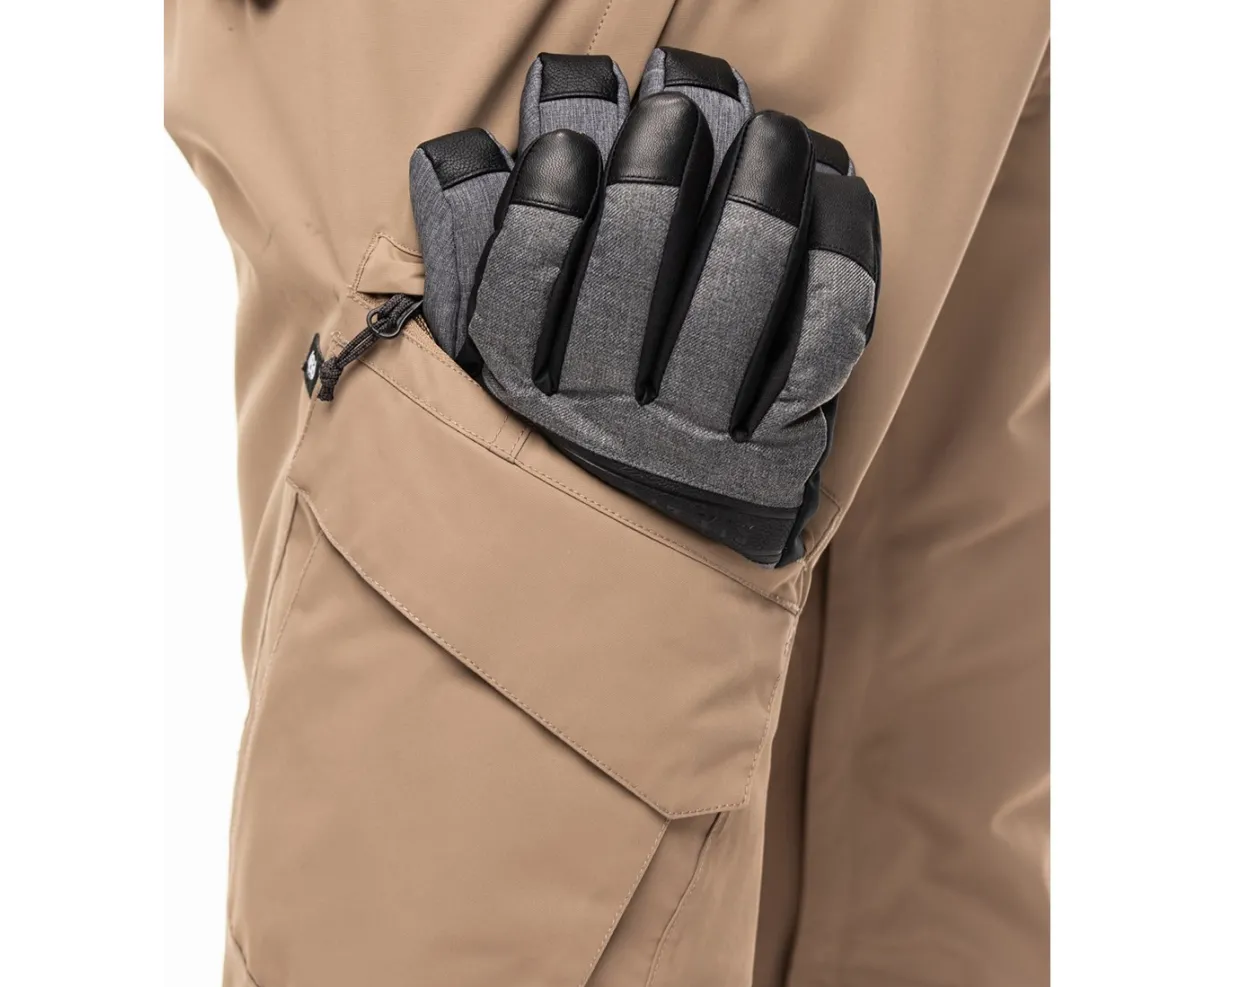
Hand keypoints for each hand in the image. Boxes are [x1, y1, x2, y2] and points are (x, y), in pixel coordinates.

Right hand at [410, 49, 878, 564]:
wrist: (656, 565)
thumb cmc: (571, 434)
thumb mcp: (496, 365)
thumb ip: (473, 263)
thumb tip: (461, 155)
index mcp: (526, 404)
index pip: (521, 300)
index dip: (543, 214)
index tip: (562, 148)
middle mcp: (607, 431)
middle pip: (629, 292)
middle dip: (656, 182)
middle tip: (680, 107)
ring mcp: (697, 448)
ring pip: (728, 311)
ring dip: (755, 204)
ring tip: (772, 131)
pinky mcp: (777, 452)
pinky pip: (820, 346)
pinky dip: (838, 260)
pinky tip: (837, 190)